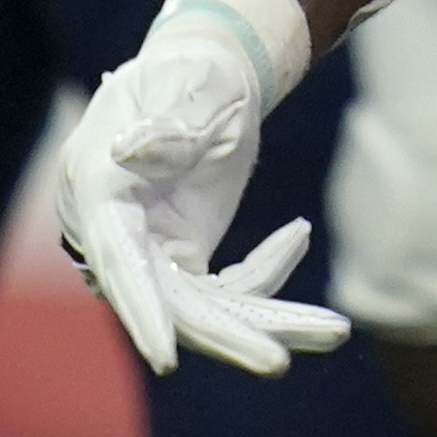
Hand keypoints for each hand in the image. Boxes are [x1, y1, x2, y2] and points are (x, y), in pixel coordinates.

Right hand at [56, 0, 346, 377]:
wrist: (206, 81)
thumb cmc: (192, 74)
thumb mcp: (188, 84)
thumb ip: (167, 122)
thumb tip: (131, 149)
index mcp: (101, 193)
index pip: (120, 264)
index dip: (141, 311)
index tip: (165, 360)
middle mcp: (117, 238)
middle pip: (172, 306)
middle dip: (229, 335)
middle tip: (279, 362)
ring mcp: (152, 256)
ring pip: (208, 313)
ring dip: (270, 323)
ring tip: (335, 330)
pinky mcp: (185, 263)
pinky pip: (228, 294)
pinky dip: (269, 273)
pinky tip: (298, 235)